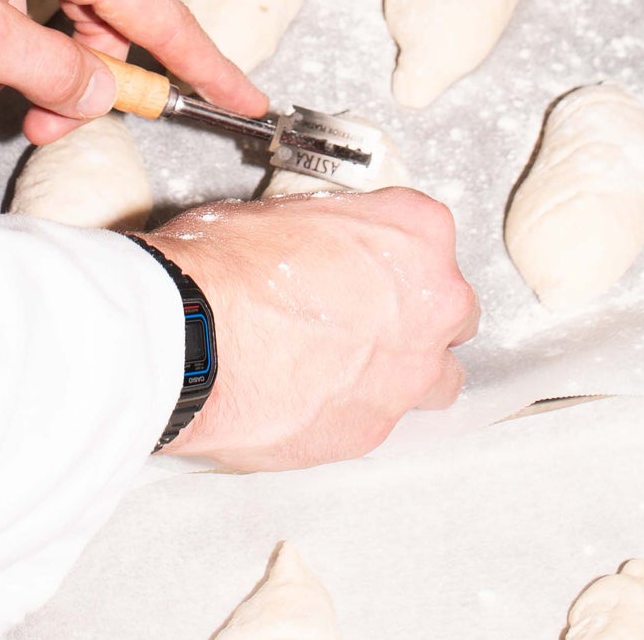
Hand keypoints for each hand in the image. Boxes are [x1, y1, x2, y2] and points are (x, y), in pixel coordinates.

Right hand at [144, 188, 478, 469]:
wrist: (193, 341)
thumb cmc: (228, 268)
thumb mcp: (278, 212)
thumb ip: (326, 233)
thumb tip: (317, 249)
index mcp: (414, 232)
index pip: (429, 234)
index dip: (390, 249)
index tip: (365, 259)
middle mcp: (431, 302)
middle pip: (450, 309)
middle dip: (414, 312)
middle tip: (360, 311)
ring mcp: (410, 372)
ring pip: (437, 376)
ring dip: (405, 369)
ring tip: (350, 365)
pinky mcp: (374, 430)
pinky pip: (384, 419)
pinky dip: (357, 409)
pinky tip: (314, 398)